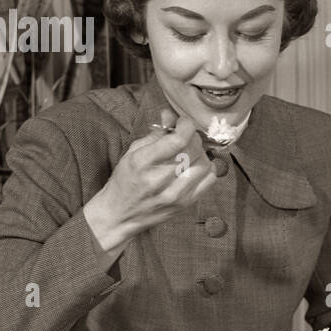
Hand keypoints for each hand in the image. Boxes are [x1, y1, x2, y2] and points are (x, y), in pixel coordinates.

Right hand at [84, 108, 216, 255]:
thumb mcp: (133, 153)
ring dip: (200, 152)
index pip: (177, 140)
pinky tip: (196, 166)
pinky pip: (210, 179)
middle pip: (193, 149)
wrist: (120, 215)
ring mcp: (175, 194)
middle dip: (192, 137)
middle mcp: (160, 179)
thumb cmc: (125, 181)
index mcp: (142, 162)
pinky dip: (207, 168)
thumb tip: (171, 115)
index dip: (186, 126)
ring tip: (189, 152)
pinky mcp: (186, 203)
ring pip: (204, 163)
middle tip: (185, 136)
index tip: (183, 122)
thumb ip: (155, 134)